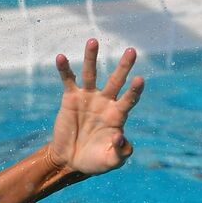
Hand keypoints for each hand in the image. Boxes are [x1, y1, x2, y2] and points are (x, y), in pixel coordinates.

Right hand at [48, 38, 143, 175]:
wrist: (71, 161)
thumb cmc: (95, 161)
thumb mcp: (110, 161)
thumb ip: (119, 153)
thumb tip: (120, 138)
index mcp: (117, 116)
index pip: (129, 100)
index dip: (134, 91)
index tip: (140, 79)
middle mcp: (105, 102)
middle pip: (116, 81)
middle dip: (124, 67)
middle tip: (132, 51)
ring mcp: (88, 98)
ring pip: (91, 74)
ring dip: (91, 58)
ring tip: (93, 41)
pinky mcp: (70, 98)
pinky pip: (68, 81)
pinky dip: (64, 69)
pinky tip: (61, 57)